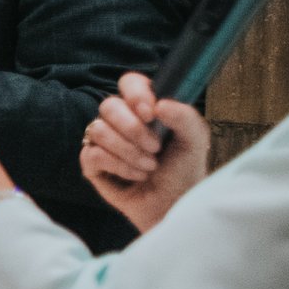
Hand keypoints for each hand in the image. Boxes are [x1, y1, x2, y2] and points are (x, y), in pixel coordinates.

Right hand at [79, 71, 210, 232]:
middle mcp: (122, 121)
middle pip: (108, 106)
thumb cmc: (184, 172)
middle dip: (133, 129)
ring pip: (98, 130)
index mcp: (145, 108)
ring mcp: (104, 142)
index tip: (151, 113)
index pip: (129, 83)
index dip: (135, 94)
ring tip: (149, 166)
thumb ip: (185, 117)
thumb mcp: (195, 141)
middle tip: (155, 148)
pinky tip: (134, 176)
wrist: (174, 205)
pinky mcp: (92, 164)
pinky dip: (117, 166)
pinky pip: (92, 154)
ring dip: (128, 151)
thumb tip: (160, 104)